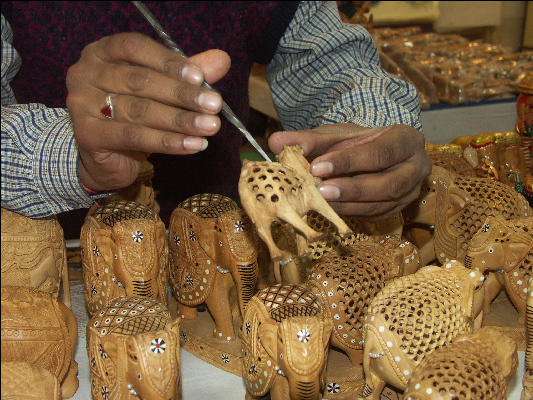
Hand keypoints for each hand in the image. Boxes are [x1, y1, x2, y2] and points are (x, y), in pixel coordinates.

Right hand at [66, 32, 230, 191]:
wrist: (104, 157)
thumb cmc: (132, 115)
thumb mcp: (160, 90)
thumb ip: (186, 74)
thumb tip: (221, 60)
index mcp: (102, 52)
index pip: (135, 47)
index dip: (169, 61)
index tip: (200, 77)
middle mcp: (85, 73)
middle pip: (140, 81)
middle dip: (182, 94)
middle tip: (214, 105)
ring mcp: (82, 104)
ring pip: (140, 110)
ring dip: (180, 120)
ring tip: (210, 126)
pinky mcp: (87, 134)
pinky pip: (135, 136)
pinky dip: (168, 142)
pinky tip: (194, 145)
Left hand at [268, 123, 431, 218]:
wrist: (378, 153)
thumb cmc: (358, 141)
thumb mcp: (337, 135)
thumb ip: (308, 139)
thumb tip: (275, 141)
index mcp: (406, 140)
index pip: (380, 152)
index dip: (348, 161)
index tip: (317, 167)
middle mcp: (416, 168)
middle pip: (387, 184)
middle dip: (351, 189)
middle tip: (319, 191)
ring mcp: (410, 193)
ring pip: (381, 204)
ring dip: (347, 205)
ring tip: (319, 202)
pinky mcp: (397, 210)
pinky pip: (374, 216)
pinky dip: (349, 213)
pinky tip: (328, 210)